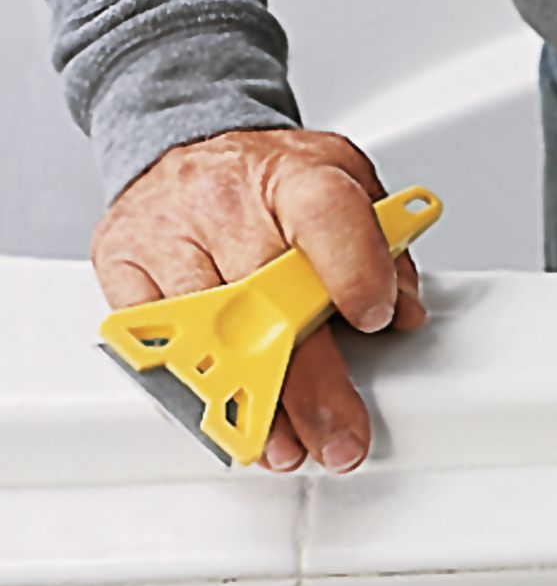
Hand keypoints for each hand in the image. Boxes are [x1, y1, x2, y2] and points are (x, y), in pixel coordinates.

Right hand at [91, 129, 426, 472]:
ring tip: (283, 443)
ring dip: (248, 403)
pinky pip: (152, 340)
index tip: (375, 320)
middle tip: (338, 435)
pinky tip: (222, 417)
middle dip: (310, 385)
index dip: (355, 273)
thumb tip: (404, 310)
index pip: (327, 218)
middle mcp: (226, 199)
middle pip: (268, 299)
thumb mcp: (348, 185)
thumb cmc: (273, 179)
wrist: (188, 141)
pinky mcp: (122, 262)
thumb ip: (386, 247)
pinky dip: (189, 391)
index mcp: (295, 175)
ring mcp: (168, 230)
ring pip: (207, 332)